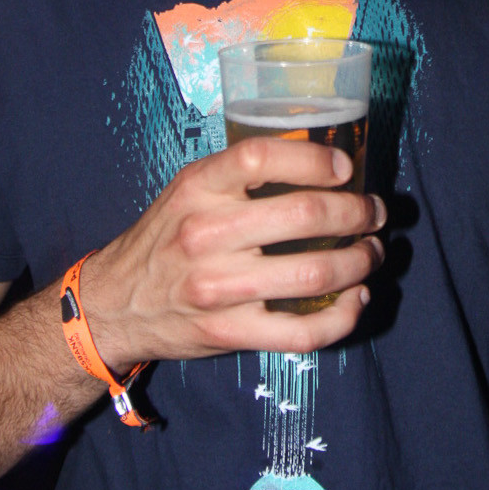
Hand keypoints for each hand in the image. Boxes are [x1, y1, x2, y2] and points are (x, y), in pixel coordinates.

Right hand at [79, 137, 385, 368]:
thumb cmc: (165, 238)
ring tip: (372, 252)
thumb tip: (320, 162)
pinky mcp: (230, 332)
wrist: (114, 304)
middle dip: (357, 212)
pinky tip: (357, 298)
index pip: (261, 157)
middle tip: (374, 213)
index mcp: (197, 188)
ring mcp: (219, 289)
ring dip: (360, 261)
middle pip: (305, 214)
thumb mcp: (189, 190)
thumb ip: (239, 175)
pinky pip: (303, 331)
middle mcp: (206, 234)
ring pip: (314, 273)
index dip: (314, 159)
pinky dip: (344, 315)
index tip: (345, 168)